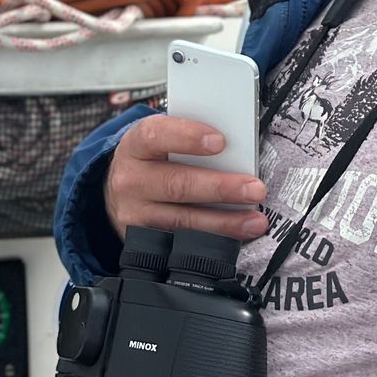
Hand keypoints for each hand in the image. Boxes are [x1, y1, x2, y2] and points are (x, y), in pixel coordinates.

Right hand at [103, 114, 269, 243]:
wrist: (122, 189)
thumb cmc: (154, 158)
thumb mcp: (163, 139)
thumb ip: (191, 139)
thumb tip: (236, 146)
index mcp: (136, 144)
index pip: (157, 135)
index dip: (188, 137)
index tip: (220, 141)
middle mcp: (130, 180)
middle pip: (177, 184)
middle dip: (220, 188)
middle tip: (254, 188)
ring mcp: (134, 214)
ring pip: (183, 219)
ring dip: (224, 221)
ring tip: (254, 220)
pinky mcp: (143, 241)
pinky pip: (183, 242)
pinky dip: (214, 239)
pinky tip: (236, 237)